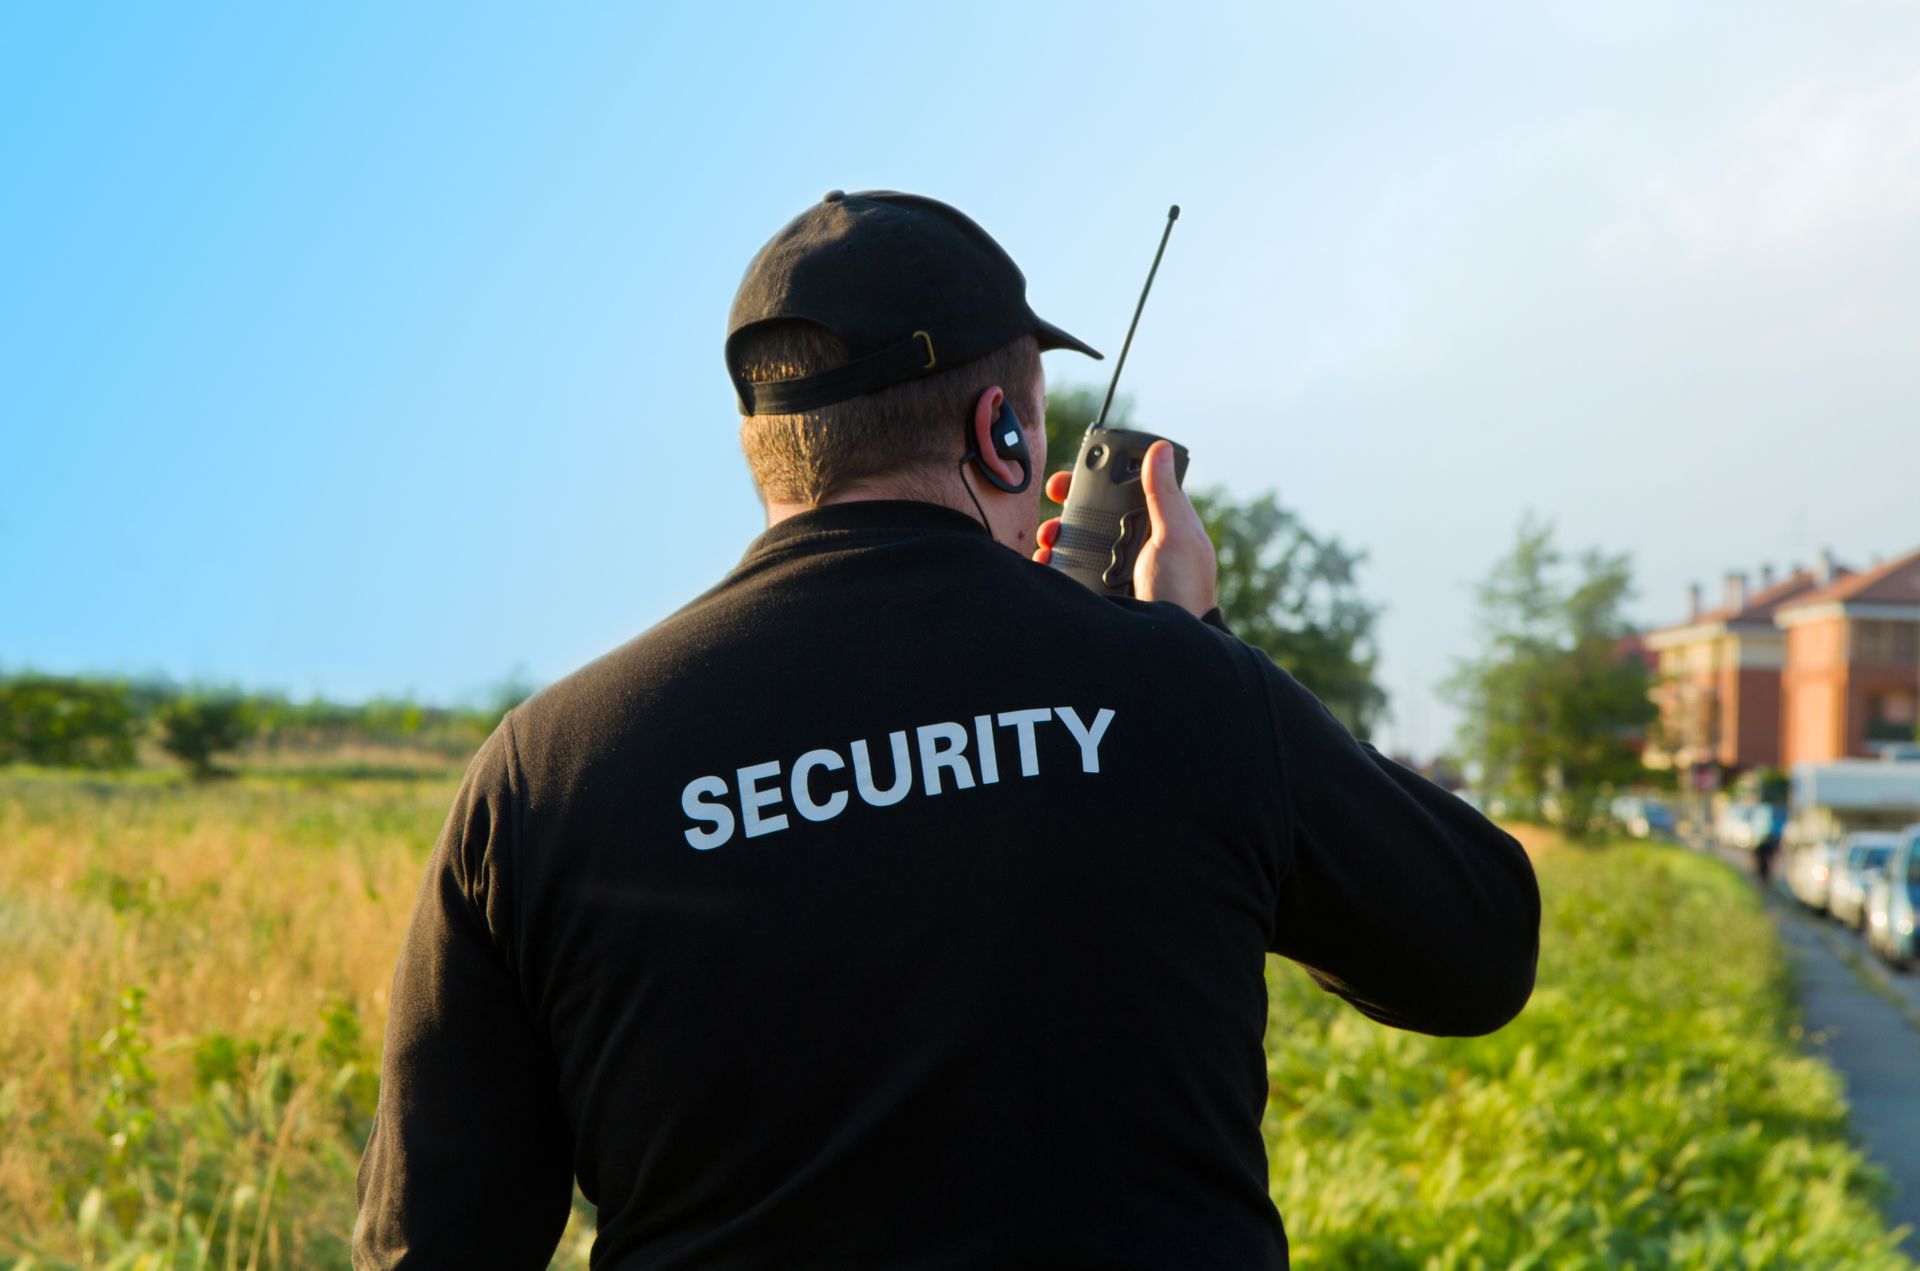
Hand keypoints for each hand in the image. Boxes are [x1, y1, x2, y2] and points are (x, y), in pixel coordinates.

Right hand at [1033, 440, 1217, 618]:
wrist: (1167, 647)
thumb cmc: (1184, 590)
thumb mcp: (1176, 537)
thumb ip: (1164, 495)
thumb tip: (1160, 448)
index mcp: (1161, 524)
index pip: (1127, 489)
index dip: (1102, 477)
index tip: (1077, 472)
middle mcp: (1138, 543)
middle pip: (1097, 512)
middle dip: (1071, 505)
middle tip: (1054, 500)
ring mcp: (1117, 567)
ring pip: (1079, 540)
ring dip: (1058, 533)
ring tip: (1048, 537)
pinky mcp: (1099, 589)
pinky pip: (1069, 569)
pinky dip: (1053, 563)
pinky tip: (1044, 561)